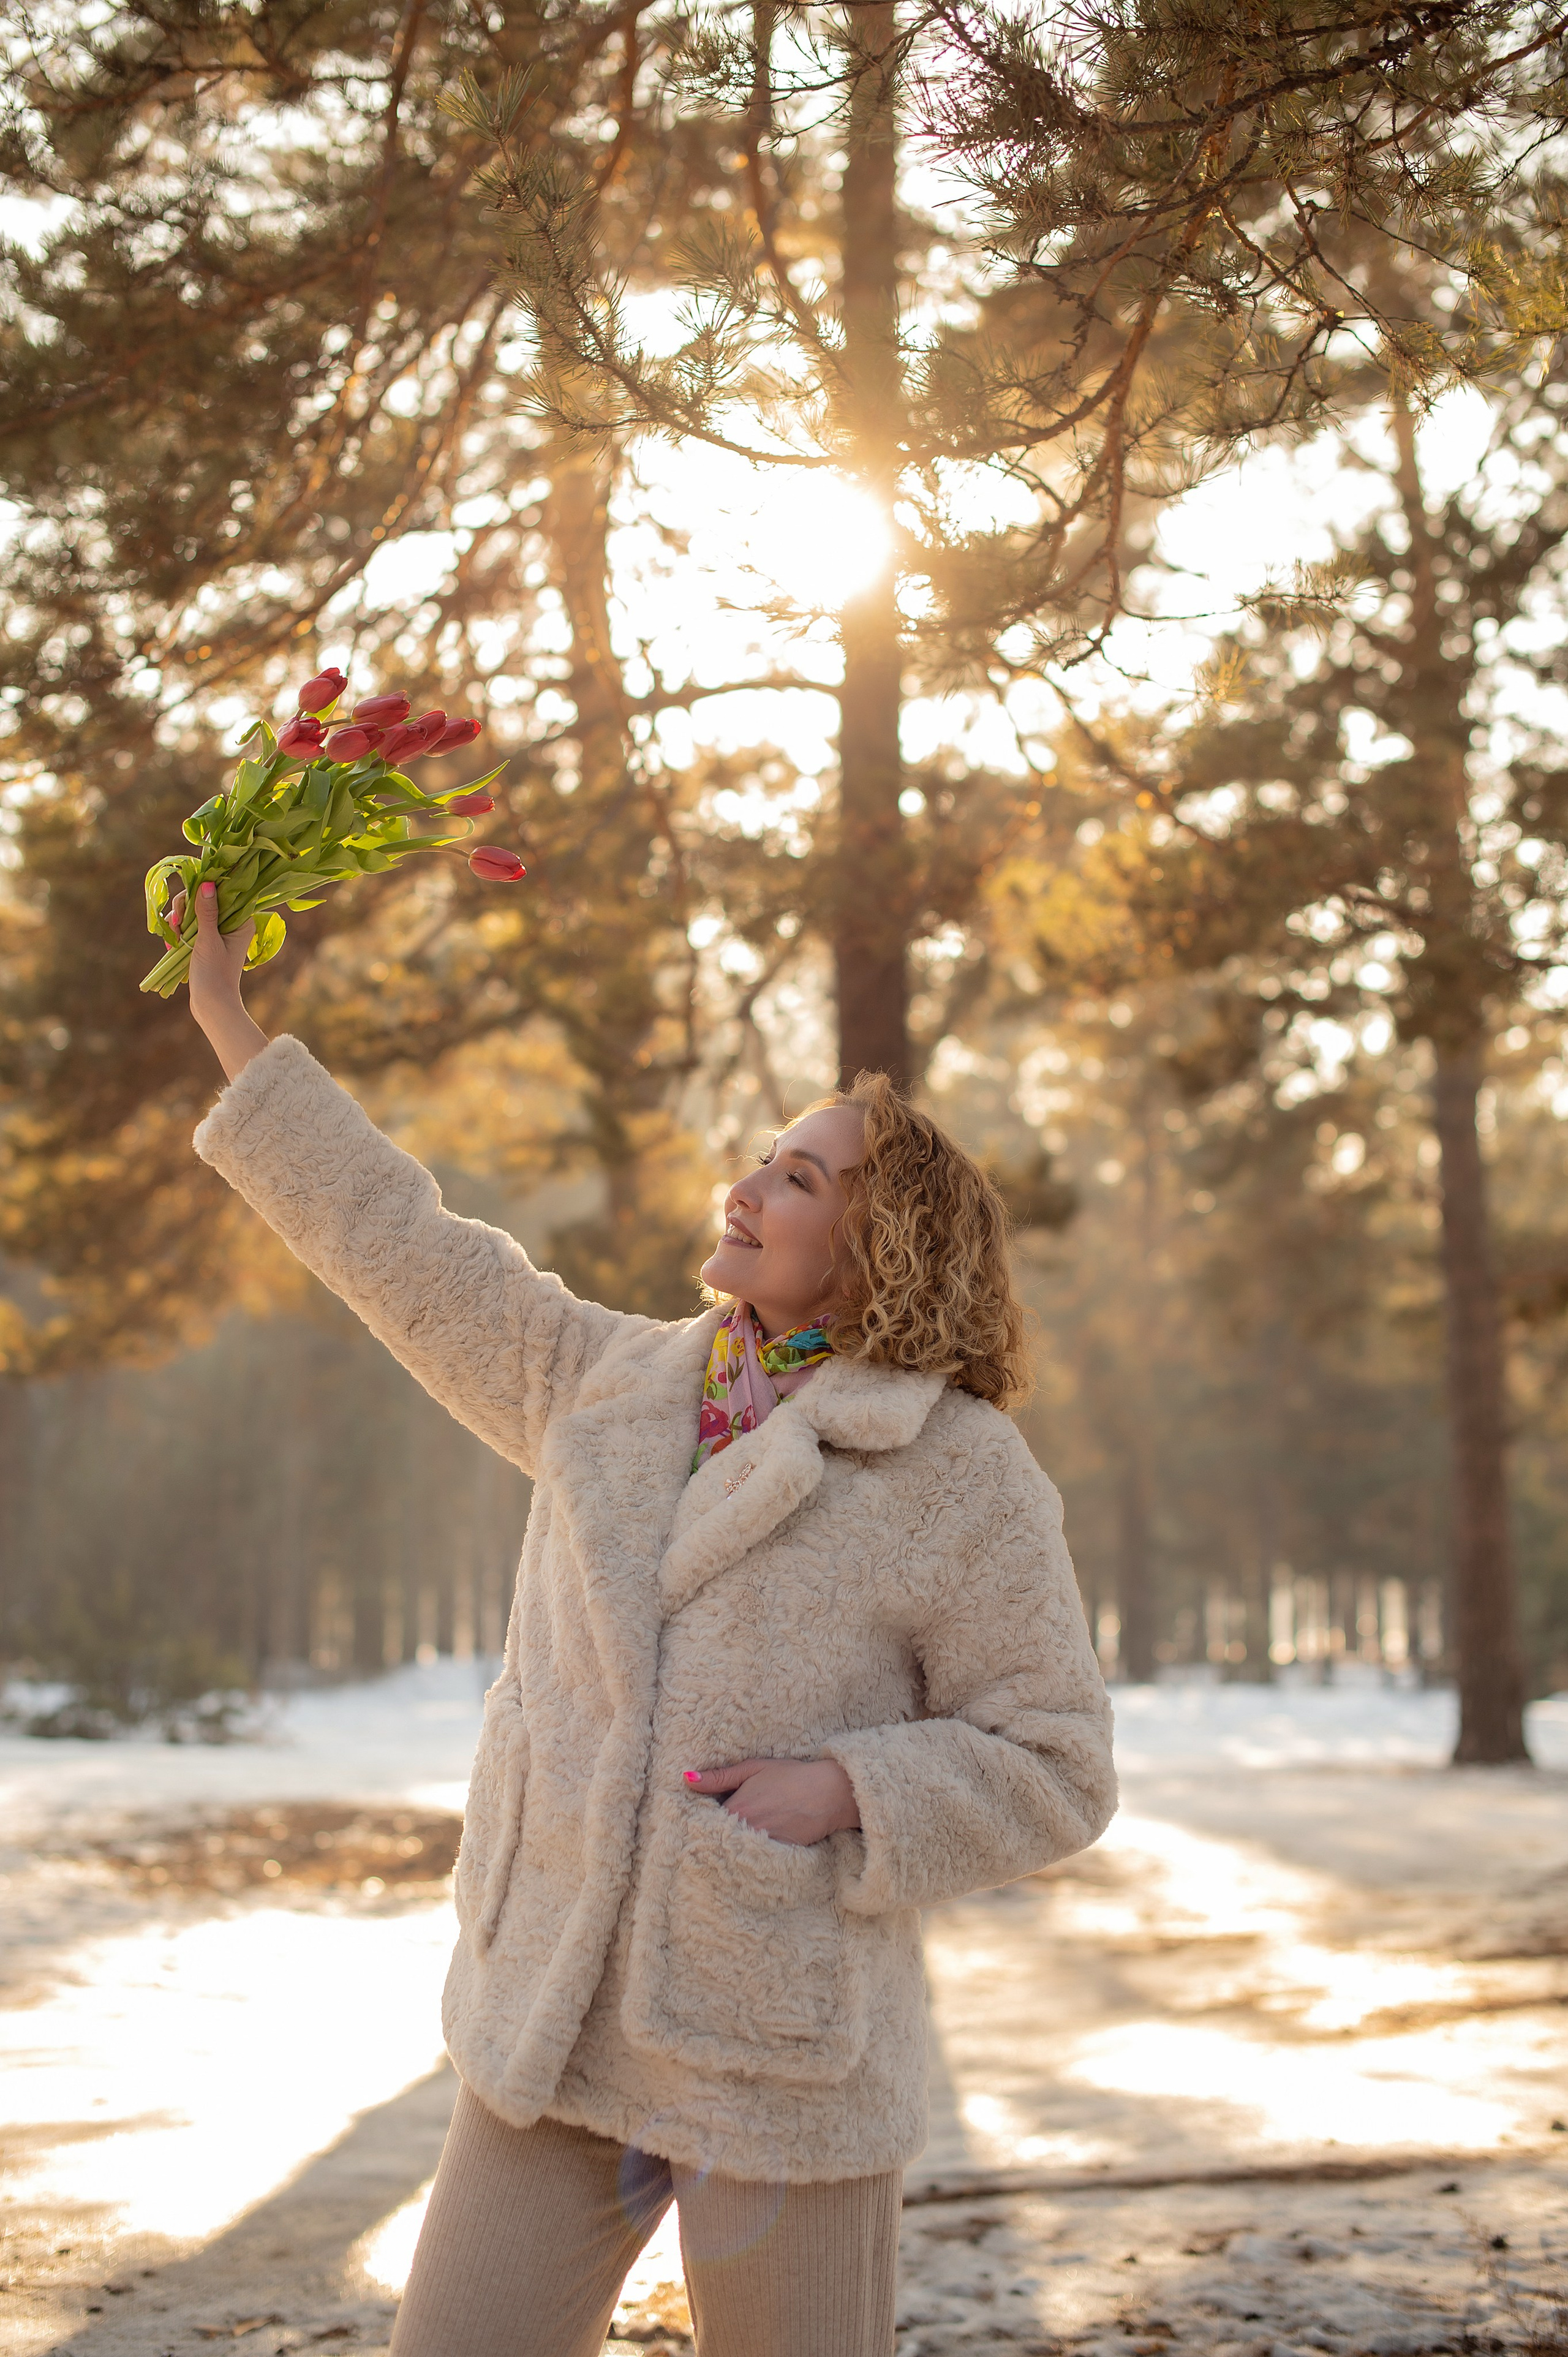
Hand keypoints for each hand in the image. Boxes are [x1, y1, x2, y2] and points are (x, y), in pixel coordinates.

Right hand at [170, 880, 269, 1082]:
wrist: (212, 1005)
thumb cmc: (214, 974)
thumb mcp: (208, 940)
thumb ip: (207, 911)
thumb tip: (207, 882)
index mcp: (242, 922)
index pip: (223, 892)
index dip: (203, 891)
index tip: (187, 902)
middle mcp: (233, 925)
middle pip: (205, 900)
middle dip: (186, 909)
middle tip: (177, 923)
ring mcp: (219, 933)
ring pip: (194, 913)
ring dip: (179, 921)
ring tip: (174, 938)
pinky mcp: (206, 942)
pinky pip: (190, 927)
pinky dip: (179, 932)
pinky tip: (172, 944)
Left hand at [684, 1757, 860, 1846]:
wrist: (829, 1793)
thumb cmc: (790, 1776)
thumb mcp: (753, 1768)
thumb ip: (719, 1776)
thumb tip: (686, 1778)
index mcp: (735, 1809)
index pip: (703, 1821)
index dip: (697, 1821)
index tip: (691, 1821)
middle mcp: (745, 1831)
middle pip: (716, 1839)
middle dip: (708, 1837)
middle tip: (698, 1839)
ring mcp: (761, 1846)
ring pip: (732, 1852)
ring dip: (725, 1849)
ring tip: (716, 1848)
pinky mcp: (776, 1856)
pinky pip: (752, 1860)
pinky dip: (744, 1857)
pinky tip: (741, 1854)